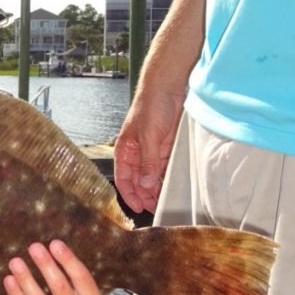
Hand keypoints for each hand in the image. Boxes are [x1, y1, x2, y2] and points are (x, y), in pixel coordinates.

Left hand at [4, 241, 103, 294]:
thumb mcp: (77, 290)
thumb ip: (69, 272)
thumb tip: (52, 245)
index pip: (83, 279)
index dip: (68, 260)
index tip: (55, 243)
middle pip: (61, 289)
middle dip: (47, 266)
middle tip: (34, 247)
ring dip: (27, 279)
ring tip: (16, 262)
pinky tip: (9, 280)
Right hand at [114, 85, 183, 214]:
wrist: (168, 86)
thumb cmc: (151, 105)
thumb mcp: (149, 136)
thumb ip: (147, 161)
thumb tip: (145, 183)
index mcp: (125, 150)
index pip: (124, 178)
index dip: (129, 194)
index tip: (138, 208)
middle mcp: (137, 153)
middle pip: (138, 180)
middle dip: (144, 195)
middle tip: (155, 209)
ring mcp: (151, 150)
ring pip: (151, 176)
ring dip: (156, 188)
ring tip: (163, 202)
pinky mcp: (165, 147)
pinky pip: (163, 168)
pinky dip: (165, 178)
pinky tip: (171, 187)